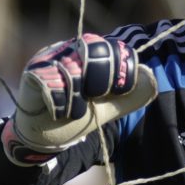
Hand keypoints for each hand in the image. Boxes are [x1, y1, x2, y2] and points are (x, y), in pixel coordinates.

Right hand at [2, 34, 156, 166]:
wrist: (44, 137)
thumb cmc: (74, 116)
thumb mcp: (108, 107)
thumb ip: (129, 96)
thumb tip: (152, 79)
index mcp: (86, 54)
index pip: (110, 47)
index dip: (121, 69)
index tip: (119, 91)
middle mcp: (66, 50)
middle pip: (93, 50)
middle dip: (102, 82)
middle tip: (94, 99)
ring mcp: (47, 59)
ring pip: (75, 69)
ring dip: (80, 98)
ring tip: (74, 110)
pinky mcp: (32, 74)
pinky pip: (55, 84)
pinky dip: (63, 104)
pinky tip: (60, 113)